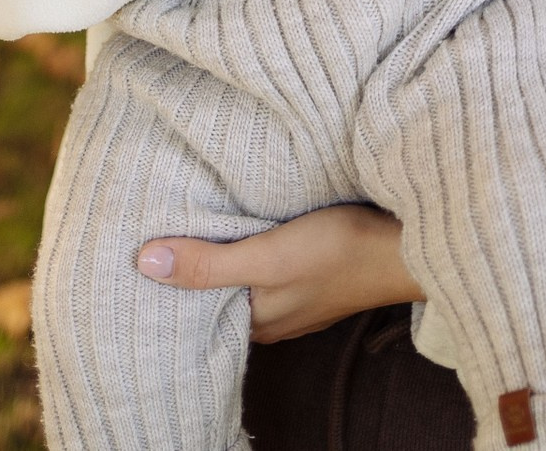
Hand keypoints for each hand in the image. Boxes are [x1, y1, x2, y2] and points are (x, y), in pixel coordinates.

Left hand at [135, 204, 419, 342]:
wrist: (407, 245)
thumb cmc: (339, 252)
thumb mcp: (266, 257)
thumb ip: (208, 264)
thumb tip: (144, 263)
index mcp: (257, 323)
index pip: (198, 311)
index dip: (170, 287)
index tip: (138, 258)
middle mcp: (273, 318)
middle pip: (219, 294)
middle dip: (192, 269)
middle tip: (153, 233)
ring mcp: (297, 296)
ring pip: (244, 279)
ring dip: (223, 255)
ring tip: (188, 223)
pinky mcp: (315, 271)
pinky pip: (269, 266)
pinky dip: (251, 248)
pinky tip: (245, 226)